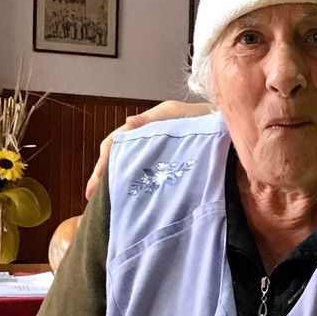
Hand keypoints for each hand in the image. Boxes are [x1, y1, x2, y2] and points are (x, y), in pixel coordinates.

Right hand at [85, 101, 210, 197]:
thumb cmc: (201, 117)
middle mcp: (147, 140)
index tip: (94, 182)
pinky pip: (149, 175)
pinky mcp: (170, 165)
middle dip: (103, 176)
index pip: (115, 143)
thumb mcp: (176, 114)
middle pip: (118, 157)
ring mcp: (158, 153)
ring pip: (131, 167)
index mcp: (144, 127)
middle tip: (91, 198)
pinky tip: (132, 198)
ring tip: (106, 201)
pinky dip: (137, 184)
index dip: (102, 162)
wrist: (224, 126)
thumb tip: (128, 123)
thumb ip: (153, 119)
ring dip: (117, 181)